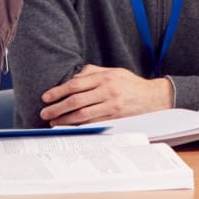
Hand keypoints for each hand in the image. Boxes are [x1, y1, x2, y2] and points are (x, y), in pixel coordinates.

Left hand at [39, 64, 173, 125]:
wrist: (153, 98)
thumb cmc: (130, 84)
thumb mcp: (113, 72)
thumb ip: (93, 72)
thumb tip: (73, 78)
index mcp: (106, 77)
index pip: (76, 84)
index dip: (59, 91)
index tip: (46, 97)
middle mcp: (108, 91)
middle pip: (76, 100)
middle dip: (57, 107)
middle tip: (45, 112)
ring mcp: (112, 106)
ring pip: (82, 114)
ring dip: (65, 119)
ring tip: (53, 122)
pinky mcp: (115, 118)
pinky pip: (92, 123)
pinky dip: (78, 126)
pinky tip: (69, 127)